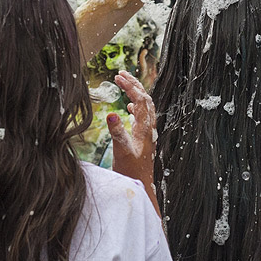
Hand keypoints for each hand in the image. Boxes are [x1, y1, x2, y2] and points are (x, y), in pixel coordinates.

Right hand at [107, 71, 157, 205]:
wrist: (141, 186)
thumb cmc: (132, 172)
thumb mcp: (121, 151)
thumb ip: (117, 132)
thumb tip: (111, 112)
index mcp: (145, 128)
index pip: (142, 100)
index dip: (131, 86)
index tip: (118, 76)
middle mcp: (149, 128)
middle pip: (145, 99)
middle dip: (134, 85)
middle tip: (121, 74)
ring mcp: (147, 133)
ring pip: (145, 107)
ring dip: (135, 94)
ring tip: (124, 84)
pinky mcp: (143, 138)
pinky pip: (142, 117)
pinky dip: (136, 107)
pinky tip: (129, 107)